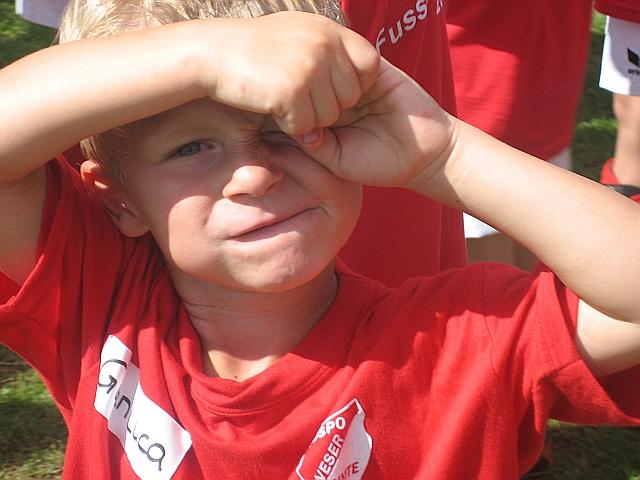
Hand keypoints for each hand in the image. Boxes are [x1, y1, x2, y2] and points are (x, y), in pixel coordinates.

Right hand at [200, 12, 379, 135]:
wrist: (212, 53)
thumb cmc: (253, 49)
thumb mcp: (298, 34)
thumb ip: (329, 51)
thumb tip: (361, 76)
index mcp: (329, 30)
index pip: (370, 63)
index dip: (356, 83)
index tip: (331, 89)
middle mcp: (324, 44)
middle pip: (351, 96)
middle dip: (327, 106)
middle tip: (298, 97)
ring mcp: (309, 67)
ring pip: (329, 116)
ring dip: (307, 118)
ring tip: (282, 99)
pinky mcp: (291, 90)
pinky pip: (305, 126)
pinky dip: (289, 126)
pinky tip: (272, 108)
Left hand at [295, 58, 455, 190]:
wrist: (424, 155)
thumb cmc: (378, 165)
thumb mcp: (337, 160)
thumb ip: (312, 143)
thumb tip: (288, 121)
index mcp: (321, 118)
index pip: (294, 102)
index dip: (282, 102)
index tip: (272, 107)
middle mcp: (334, 97)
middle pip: (306, 80)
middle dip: (297, 85)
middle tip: (291, 91)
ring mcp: (354, 82)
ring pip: (327, 66)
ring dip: (322, 76)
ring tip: (327, 96)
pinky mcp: (376, 71)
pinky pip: (356, 58)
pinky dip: (347, 68)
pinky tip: (350, 90)